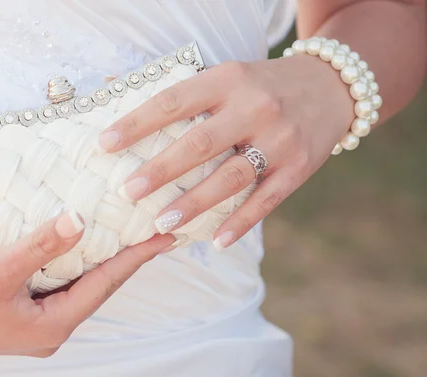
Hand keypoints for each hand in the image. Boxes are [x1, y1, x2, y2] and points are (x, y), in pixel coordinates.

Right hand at [0, 212, 173, 356]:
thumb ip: (40, 246)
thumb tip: (79, 220)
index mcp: (53, 326)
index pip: (105, 284)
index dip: (136, 257)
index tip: (165, 236)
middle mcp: (53, 328)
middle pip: (99, 286)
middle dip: (127, 259)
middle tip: (155, 232)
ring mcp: (40, 322)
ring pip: (82, 284)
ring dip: (103, 259)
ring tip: (130, 234)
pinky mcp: (27, 311)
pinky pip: (63, 283)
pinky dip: (77, 261)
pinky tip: (85, 244)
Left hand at [98, 55, 354, 248]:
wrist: (331, 87)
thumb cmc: (261, 85)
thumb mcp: (225, 74)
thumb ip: (177, 88)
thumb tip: (112, 87)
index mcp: (228, 80)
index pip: (173, 102)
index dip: (137, 123)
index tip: (104, 144)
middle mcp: (255, 107)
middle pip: (200, 143)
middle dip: (161, 170)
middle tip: (128, 192)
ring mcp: (280, 140)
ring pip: (231, 177)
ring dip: (195, 203)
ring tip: (161, 223)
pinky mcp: (299, 168)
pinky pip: (266, 200)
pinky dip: (241, 223)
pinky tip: (215, 242)